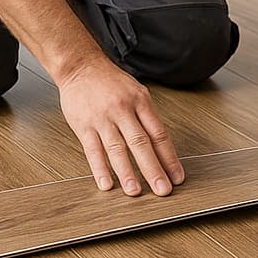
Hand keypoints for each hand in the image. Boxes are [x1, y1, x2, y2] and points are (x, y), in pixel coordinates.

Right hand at [58, 58, 184, 196]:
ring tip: (135, 191)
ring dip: (127, 173)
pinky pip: (93, 150)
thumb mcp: (136, 91)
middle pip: (141, 143)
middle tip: (162, 190)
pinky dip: (100, 169)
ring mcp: (103, 118)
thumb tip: (161, 146)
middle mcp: (123, 110)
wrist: (80, 65)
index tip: (177, 177)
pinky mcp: (84, 125)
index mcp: (140, 102)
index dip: (169, 157)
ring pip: (117, 149)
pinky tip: (106, 183)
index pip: (159, 134)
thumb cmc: (110, 81)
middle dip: (153, 169)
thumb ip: (146, 117)